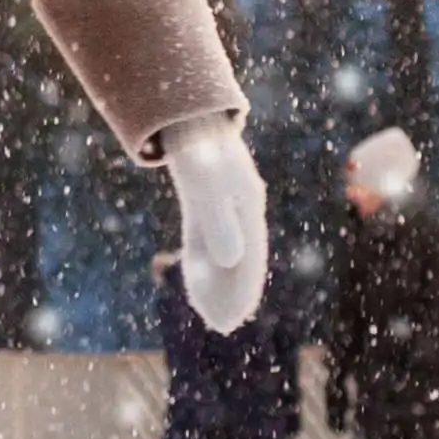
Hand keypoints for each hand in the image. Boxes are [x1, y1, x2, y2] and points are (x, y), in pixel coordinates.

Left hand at [164, 113, 267, 334]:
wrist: (190, 113)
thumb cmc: (200, 148)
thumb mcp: (206, 184)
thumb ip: (218, 221)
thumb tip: (231, 259)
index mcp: (247, 206)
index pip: (249, 259)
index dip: (242, 290)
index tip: (232, 318)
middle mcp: (241, 209)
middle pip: (241, 260)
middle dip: (234, 293)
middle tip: (223, 325)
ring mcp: (225, 206)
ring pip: (225, 253)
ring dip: (221, 283)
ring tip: (214, 313)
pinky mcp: (205, 203)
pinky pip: (207, 241)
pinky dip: (204, 264)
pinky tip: (198, 283)